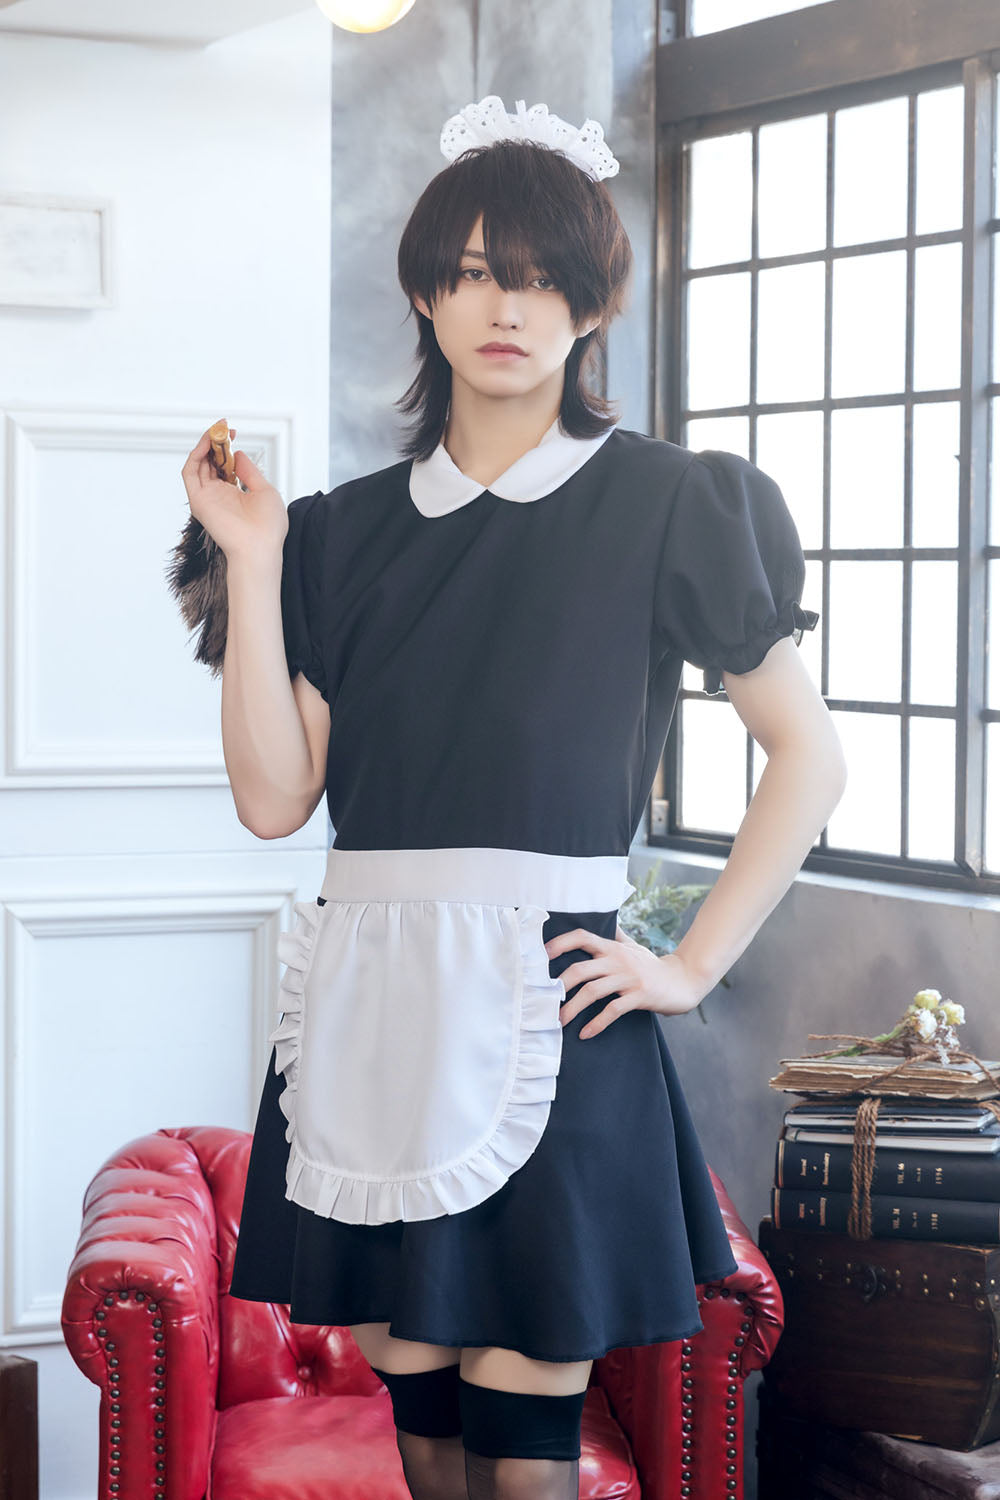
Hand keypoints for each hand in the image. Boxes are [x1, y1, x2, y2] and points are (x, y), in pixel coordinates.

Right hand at [180, 423, 286, 564]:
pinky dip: (196, 455)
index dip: (226, 447)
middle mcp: (218, 494)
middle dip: (215, 442)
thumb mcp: (264, 490)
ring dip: (205, 444)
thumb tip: (238, 453)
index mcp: (234, 493)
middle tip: (223, 426)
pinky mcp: (198, 500)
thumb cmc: (268, 527)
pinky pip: (190, 472)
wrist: (260, 547)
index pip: (224, 465)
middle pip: (209, 462)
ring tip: (216, 431)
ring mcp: (207, 497)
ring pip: (198, 464)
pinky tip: (207, 444)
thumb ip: (249, 471)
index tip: (232, 432)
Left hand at [543, 924, 706, 1038]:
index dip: (561, 943)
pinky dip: (597, 1023)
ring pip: (593, 991)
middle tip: (545, 1000)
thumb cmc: (653, 965)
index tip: (543, 955)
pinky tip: (586, 1033)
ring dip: (573, 1008)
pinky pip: (613, 1010)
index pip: (582, 937)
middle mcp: (618, 960)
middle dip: (560, 986)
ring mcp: (628, 978)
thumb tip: (605, 922)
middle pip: (581, 969)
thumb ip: (616, 937)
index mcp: (612, 948)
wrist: (683, 981)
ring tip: (560, 1021)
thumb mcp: (633, 947)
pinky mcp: (639, 996)